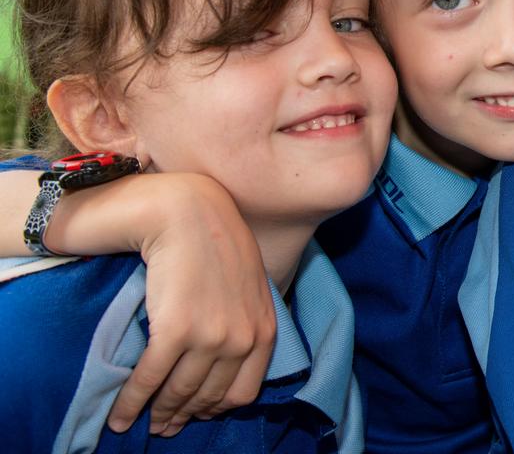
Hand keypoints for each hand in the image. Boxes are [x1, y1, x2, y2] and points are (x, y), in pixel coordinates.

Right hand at [89, 175, 275, 435]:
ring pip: (180, 393)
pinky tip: (120, 415)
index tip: (194, 415)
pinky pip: (152, 379)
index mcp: (265, 330)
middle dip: (183, 417)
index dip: (213, 409)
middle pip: (209, 398)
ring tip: (137, 425)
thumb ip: (246, 318)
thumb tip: (231, 355)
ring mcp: (212, 336)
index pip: (241, 392)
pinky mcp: (178, 330)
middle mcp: (243, 338)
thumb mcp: (248, 284)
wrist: (187, 213)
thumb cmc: (214, 244)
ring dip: (156, 415)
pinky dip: (132, 402)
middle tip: (162, 427)